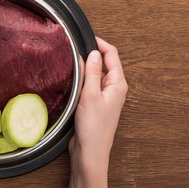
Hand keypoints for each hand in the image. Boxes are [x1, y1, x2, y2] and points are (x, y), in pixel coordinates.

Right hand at [68, 37, 127, 187]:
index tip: (85, 37)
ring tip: (71, 63)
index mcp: (117, 83)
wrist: (89, 150)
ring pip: (94, 73)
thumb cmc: (93, 127)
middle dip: (90, 54)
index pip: (112, 55)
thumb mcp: (91, 94)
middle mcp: (113, 88)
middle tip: (74, 49)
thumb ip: (91, 71)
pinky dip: (81, 79)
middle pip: (103, 63)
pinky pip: (89, 84)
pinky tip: (71, 80)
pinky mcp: (94, 102)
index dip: (99, 44)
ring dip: (84, 67)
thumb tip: (93, 52)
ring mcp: (104, 95)